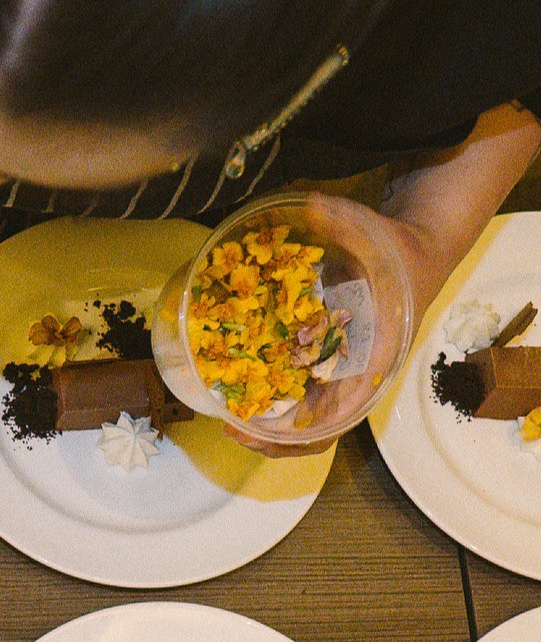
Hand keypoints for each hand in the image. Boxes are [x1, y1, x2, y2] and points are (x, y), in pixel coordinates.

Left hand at [218, 193, 444, 459]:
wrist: (417, 253)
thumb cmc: (396, 250)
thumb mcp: (373, 234)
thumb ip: (341, 221)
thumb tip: (310, 203)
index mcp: (371, 361)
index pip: (334, 419)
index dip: (294, 436)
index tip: (254, 431)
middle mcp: (353, 378)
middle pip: (310, 432)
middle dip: (268, 438)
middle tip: (227, 426)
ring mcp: (338, 375)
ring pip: (299, 419)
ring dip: (264, 426)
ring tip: (224, 416)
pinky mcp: (324, 363)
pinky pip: (295, 392)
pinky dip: (267, 398)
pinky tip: (235, 388)